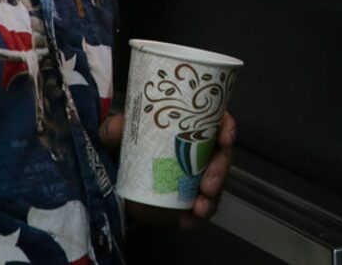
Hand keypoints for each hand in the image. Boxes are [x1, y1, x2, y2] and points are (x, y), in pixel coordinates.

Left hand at [99, 111, 237, 227]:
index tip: (225, 135)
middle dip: (221, 168)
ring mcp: (197, 179)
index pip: (217, 123)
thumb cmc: (127, 150)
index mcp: (190, 129)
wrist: (117, 183)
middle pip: (221, 156)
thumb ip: (115, 129)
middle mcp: (199, 153)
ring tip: (201, 205)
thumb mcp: (119, 136)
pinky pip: (201, 211)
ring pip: (216, 184)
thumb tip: (116, 127)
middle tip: (209, 182)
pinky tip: (190, 219)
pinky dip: (198, 216)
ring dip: (214, 196)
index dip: (226, 127)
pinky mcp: (189, 203)